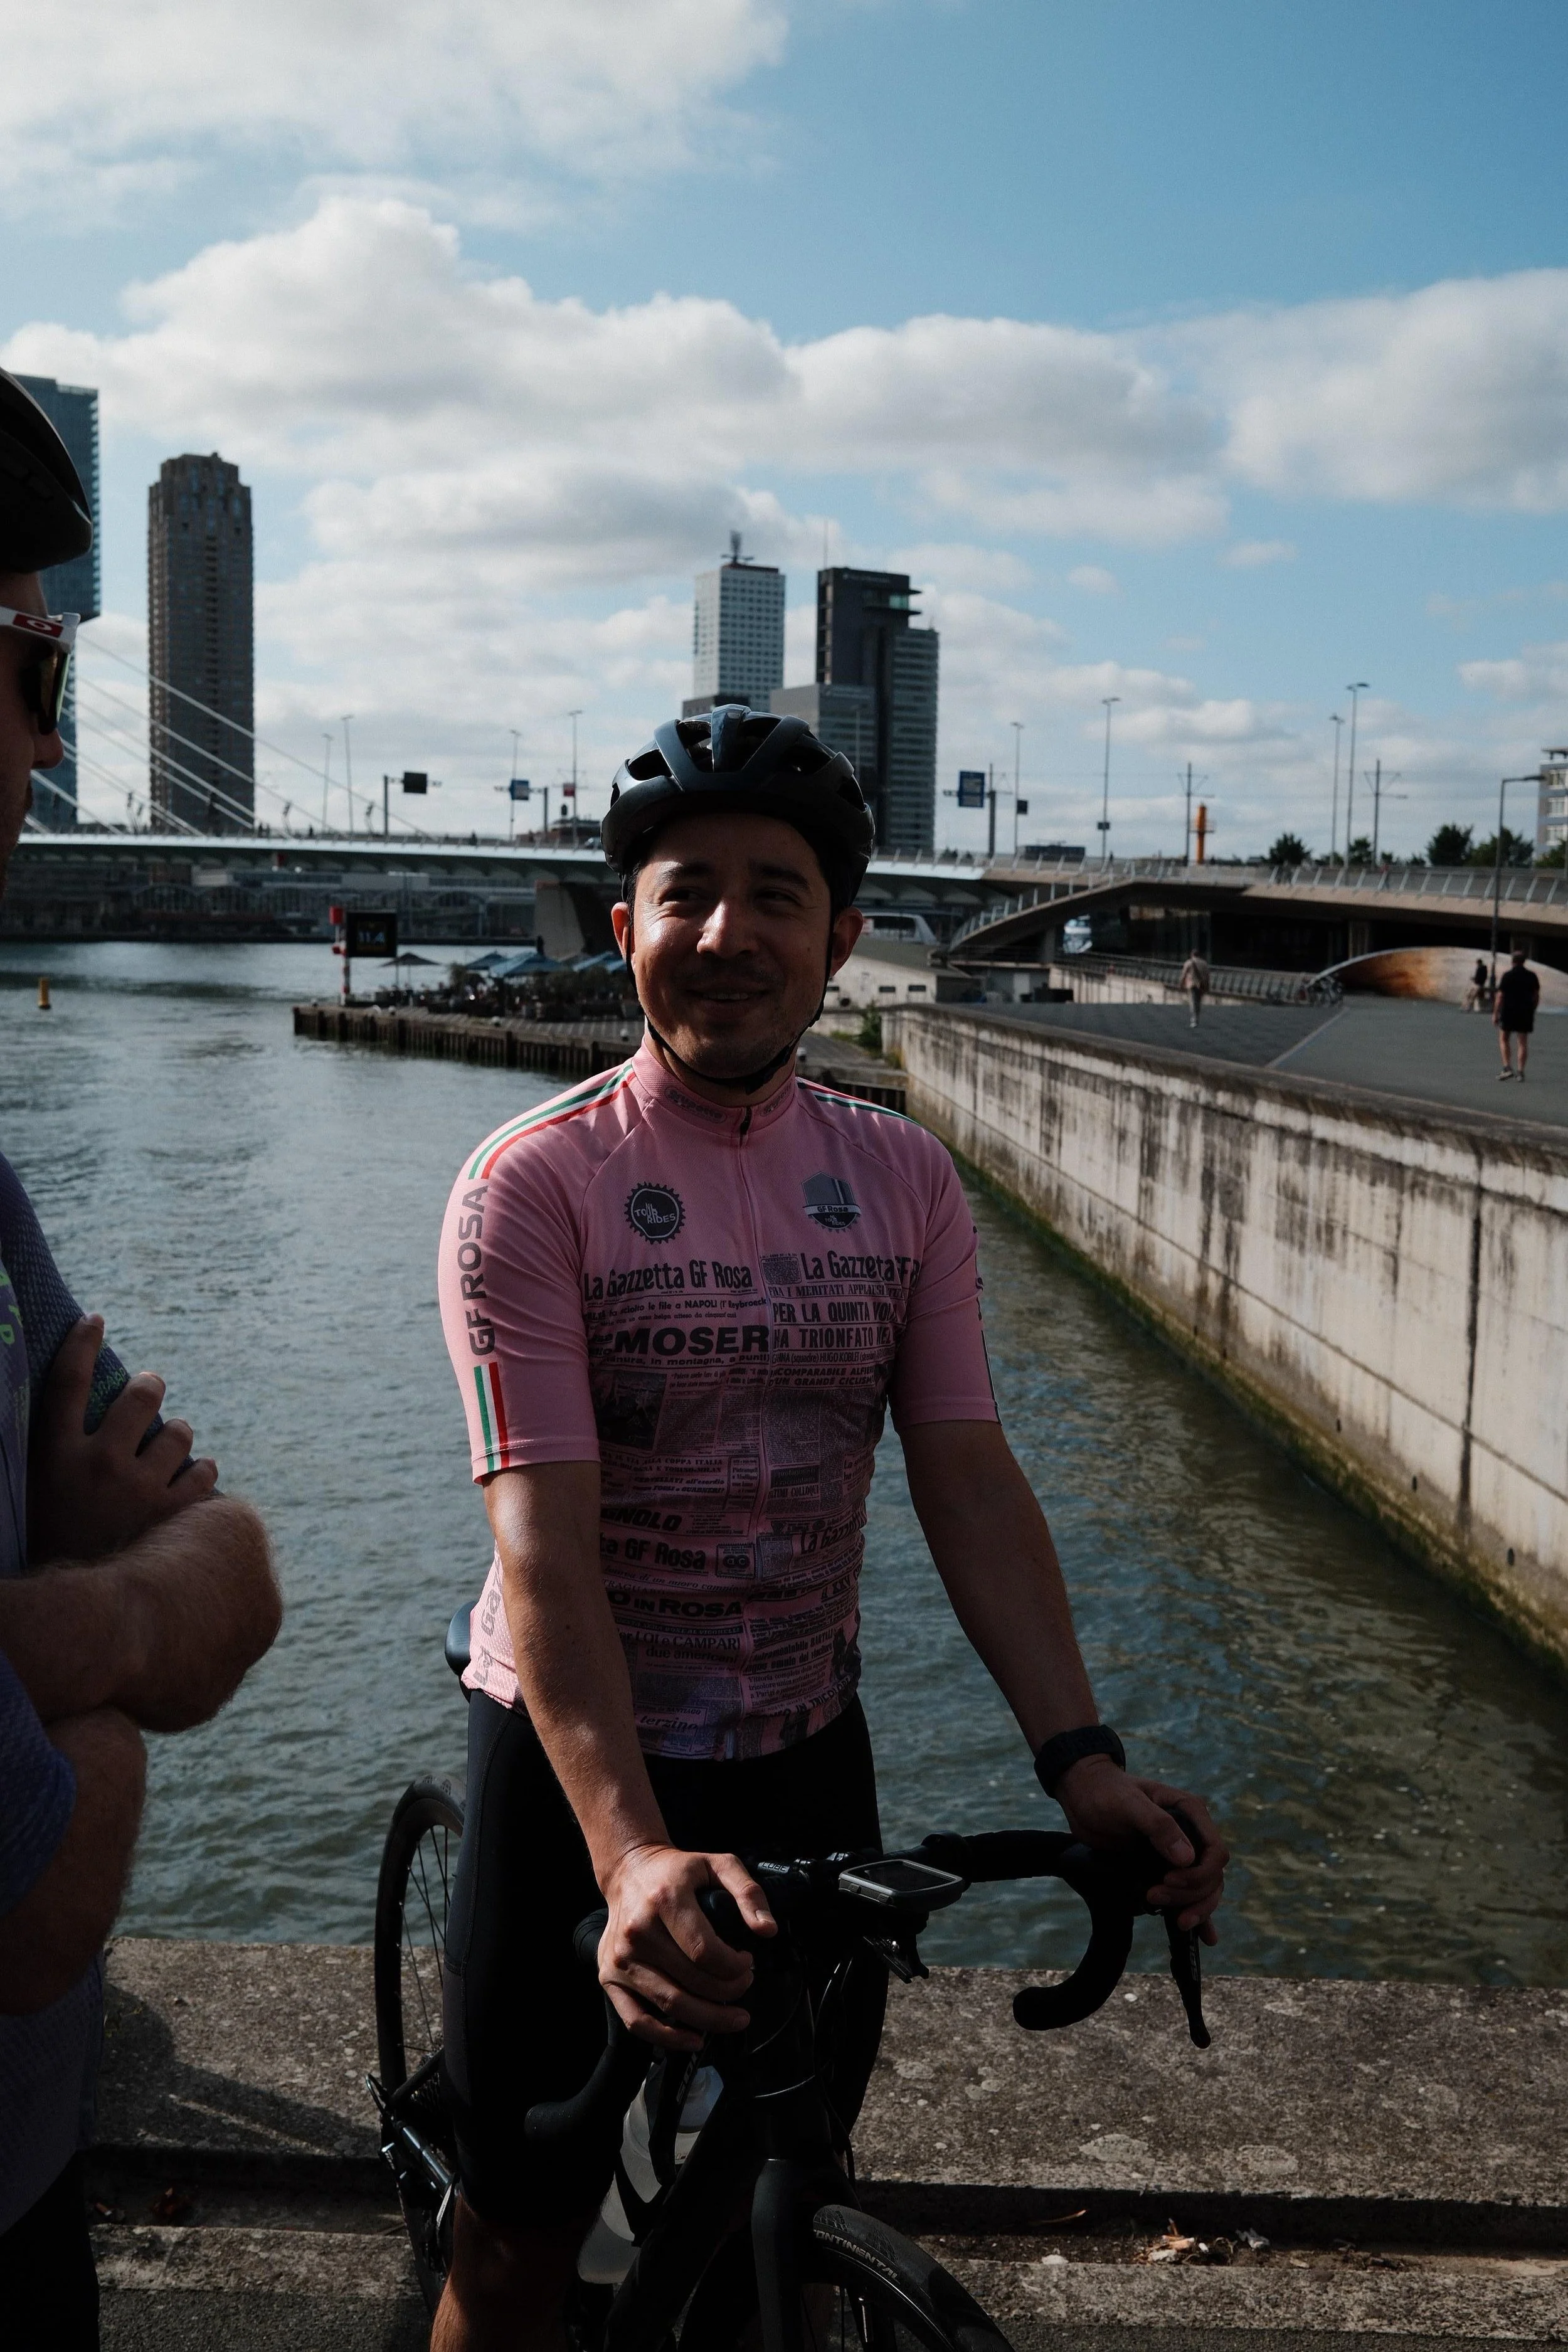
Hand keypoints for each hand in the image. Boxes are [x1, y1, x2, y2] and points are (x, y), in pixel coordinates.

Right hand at [27, 1317, 217, 1564]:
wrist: (75, 1614)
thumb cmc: (51, 1546)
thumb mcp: (36, 1493)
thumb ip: (55, 1452)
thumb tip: (76, 1418)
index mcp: (52, 1457)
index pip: (66, 1382)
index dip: (80, 1345)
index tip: (94, 1320)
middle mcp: (97, 1465)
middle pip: (140, 1397)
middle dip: (151, 1387)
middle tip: (150, 1388)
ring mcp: (137, 1490)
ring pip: (180, 1433)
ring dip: (178, 1435)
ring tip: (168, 1449)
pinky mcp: (171, 1517)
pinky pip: (205, 1474)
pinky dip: (201, 1474)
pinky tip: (189, 1481)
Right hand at [598, 1842, 775, 2052]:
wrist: (630, 1871)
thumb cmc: (676, 1871)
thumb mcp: (718, 1864)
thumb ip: (748, 1892)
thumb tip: (767, 1929)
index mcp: (665, 1899)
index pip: (705, 1952)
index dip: (735, 1966)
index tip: (747, 1962)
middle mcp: (638, 1931)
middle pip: (692, 1983)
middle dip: (729, 1992)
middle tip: (744, 1986)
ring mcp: (621, 1957)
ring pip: (670, 2005)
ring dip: (709, 2019)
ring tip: (732, 2017)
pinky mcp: (609, 1976)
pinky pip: (636, 2020)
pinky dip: (667, 2037)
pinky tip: (693, 2038)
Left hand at [1055, 1759, 1228, 1943]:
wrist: (1084, 1797)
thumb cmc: (1106, 1792)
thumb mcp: (1129, 1804)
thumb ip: (1158, 1826)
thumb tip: (1187, 1859)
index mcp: (1190, 1813)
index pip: (1215, 1851)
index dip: (1200, 1874)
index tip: (1170, 1881)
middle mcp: (1191, 1834)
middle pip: (1211, 1876)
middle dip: (1190, 1894)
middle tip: (1154, 1897)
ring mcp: (1179, 1854)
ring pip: (1204, 1889)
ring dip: (1193, 1908)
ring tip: (1176, 1922)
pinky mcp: (1165, 1869)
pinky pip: (1188, 1894)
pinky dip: (1199, 1915)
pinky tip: (1205, 1938)